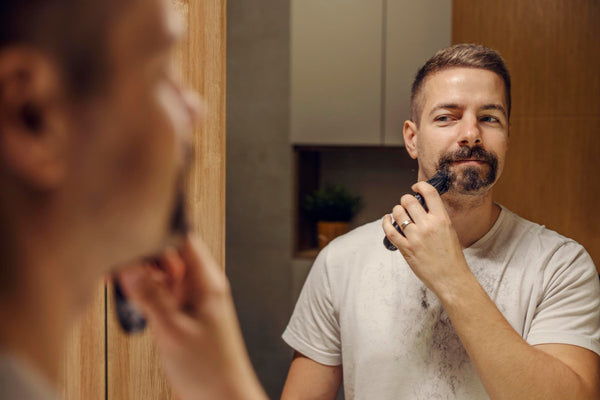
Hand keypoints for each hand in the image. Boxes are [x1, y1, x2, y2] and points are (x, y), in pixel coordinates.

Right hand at [117, 235, 265, 399]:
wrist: (223, 398)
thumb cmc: (210, 369)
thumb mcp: (172, 330)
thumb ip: (150, 296)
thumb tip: (130, 267)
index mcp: (206, 281)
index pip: (183, 238)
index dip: (157, 230)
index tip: (130, 234)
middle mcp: (201, 286)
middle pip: (169, 254)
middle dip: (144, 256)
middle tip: (116, 265)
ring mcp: (192, 300)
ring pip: (162, 274)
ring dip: (142, 276)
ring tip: (121, 285)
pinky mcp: (184, 314)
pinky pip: (162, 293)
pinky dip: (146, 293)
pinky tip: (131, 301)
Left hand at [382, 181, 470, 295]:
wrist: (452, 279)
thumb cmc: (452, 257)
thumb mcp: (450, 231)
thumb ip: (437, 217)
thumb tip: (422, 206)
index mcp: (442, 219)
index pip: (429, 192)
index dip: (420, 186)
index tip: (416, 188)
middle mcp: (428, 226)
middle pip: (409, 200)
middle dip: (406, 200)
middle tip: (407, 204)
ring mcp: (415, 237)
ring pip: (398, 213)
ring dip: (397, 211)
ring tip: (399, 214)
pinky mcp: (406, 249)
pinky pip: (390, 230)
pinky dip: (386, 222)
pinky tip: (387, 219)